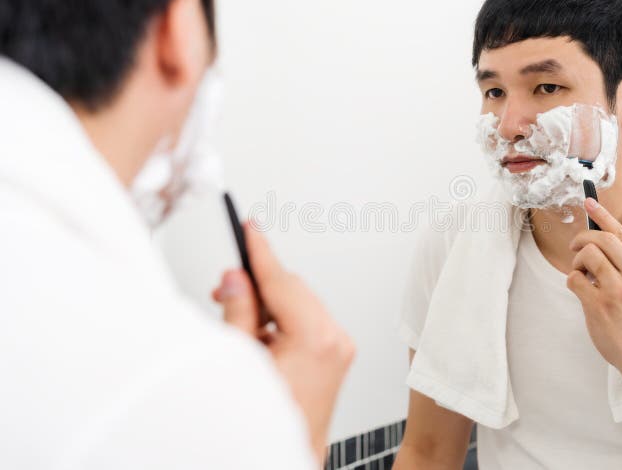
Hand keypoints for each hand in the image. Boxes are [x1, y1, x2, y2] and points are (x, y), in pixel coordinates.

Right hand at [211, 223, 355, 463]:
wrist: (290, 453)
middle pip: (292, 289)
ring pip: (300, 302)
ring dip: (271, 304)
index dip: (260, 251)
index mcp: (314, 338)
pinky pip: (310, 320)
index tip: (250, 227)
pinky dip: (285, 320)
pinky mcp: (338, 353)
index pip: (281, 281)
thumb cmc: (268, 419)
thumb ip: (238, 313)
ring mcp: (340, 347)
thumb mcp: (241, 360)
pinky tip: (263, 337)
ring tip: (242, 324)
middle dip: (259, 285)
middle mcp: (335, 339)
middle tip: (226, 289)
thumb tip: (235, 279)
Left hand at [566, 197, 621, 372]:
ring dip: (577, 262)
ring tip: (583, 275)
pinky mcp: (599, 304)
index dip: (602, 215)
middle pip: (601, 238)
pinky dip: (572, 281)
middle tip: (575, 250)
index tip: (588, 201)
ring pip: (587, 254)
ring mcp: (618, 289)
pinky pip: (574, 278)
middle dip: (581, 239)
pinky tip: (582, 291)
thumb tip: (597, 234)